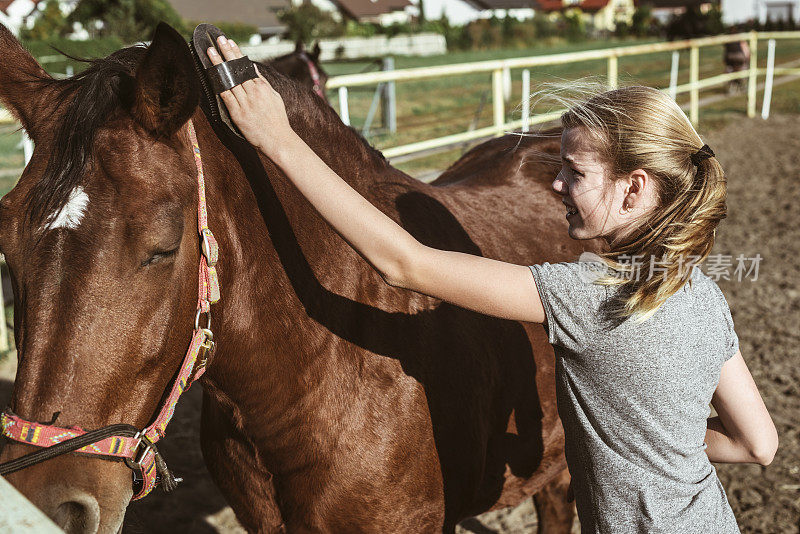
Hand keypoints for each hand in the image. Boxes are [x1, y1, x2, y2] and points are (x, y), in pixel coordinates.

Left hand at [206, 36, 295, 156]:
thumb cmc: (277, 121)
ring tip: (211, 52)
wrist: (278, 140)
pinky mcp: (238, 114)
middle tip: (218, 40)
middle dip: (227, 52)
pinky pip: (225, 96)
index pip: (246, 66)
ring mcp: (245, 103)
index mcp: (262, 87)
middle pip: (236, 68)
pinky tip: (211, 73)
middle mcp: (253, 92)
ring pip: (229, 79)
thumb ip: (264, 84)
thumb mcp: (275, 98)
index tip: (230, 42)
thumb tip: (255, 71)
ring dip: (218, 64)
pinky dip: (218, 84)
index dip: (236, 53)